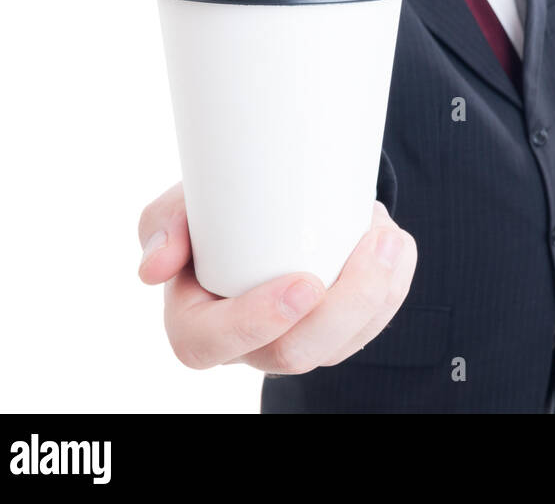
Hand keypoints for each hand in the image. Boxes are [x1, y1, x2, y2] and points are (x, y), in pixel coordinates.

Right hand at [137, 180, 416, 374]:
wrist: (269, 199)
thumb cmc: (218, 209)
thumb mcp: (185, 206)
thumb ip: (163, 225)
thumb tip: (155, 268)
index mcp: (198, 324)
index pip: (211, 345)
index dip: (257, 323)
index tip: (305, 283)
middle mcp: (250, 345)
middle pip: (295, 354)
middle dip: (347, 305)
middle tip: (374, 246)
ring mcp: (299, 342)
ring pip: (343, 344)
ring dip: (378, 292)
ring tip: (390, 236)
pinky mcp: (338, 334)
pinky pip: (372, 326)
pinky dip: (394, 285)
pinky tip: (399, 246)